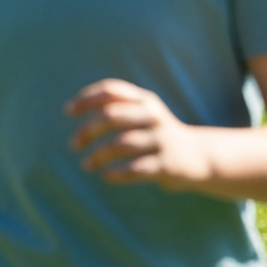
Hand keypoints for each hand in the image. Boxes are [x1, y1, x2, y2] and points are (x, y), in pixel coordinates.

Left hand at [65, 78, 210, 189]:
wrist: (198, 156)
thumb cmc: (156, 133)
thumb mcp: (140, 113)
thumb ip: (113, 106)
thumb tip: (73, 108)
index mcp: (145, 100)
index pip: (111, 90)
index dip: (86, 98)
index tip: (68, 111)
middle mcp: (153, 116)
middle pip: (111, 116)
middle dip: (88, 130)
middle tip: (74, 145)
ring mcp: (161, 140)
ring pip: (121, 144)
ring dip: (98, 156)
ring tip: (86, 165)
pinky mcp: (167, 164)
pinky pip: (136, 169)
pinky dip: (118, 173)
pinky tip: (107, 176)